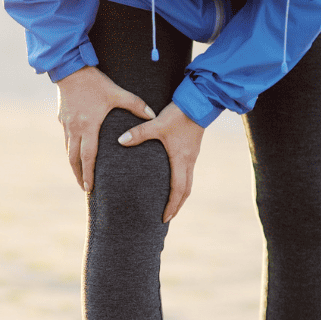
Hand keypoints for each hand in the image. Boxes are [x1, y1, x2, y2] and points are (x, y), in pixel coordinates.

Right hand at [56, 66, 156, 194]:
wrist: (70, 68)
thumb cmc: (95, 82)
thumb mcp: (117, 92)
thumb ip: (136, 104)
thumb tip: (153, 115)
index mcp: (89, 126)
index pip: (88, 157)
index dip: (89, 173)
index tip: (90, 188)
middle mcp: (75, 128)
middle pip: (74, 159)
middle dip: (80, 175)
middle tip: (86, 188)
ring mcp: (66, 124)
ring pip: (68, 150)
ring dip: (74, 164)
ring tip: (80, 174)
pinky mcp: (62, 118)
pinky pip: (66, 138)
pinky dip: (71, 149)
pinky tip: (75, 152)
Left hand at [117, 102, 203, 222]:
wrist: (199, 101)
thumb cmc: (178, 114)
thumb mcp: (156, 123)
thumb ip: (138, 133)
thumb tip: (120, 141)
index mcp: (180, 159)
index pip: (178, 190)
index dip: (172, 205)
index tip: (164, 218)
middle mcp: (188, 161)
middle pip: (186, 191)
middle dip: (177, 206)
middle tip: (167, 218)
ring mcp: (192, 155)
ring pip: (188, 182)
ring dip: (180, 195)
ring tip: (170, 204)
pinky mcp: (192, 149)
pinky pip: (188, 172)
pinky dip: (181, 182)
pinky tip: (173, 181)